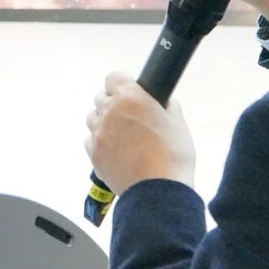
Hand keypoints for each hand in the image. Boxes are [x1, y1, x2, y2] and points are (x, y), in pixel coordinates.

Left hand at [85, 71, 195, 194]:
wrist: (158, 191)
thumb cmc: (173, 154)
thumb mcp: (178, 123)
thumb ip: (167, 107)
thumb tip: (164, 103)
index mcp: (129, 98)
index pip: (113, 77)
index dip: (123, 83)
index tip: (132, 92)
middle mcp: (108, 112)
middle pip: (100, 97)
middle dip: (113, 102)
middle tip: (131, 115)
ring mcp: (98, 134)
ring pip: (92, 118)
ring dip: (104, 121)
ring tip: (122, 134)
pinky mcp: (93, 154)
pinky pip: (90, 140)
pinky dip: (100, 141)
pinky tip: (116, 150)